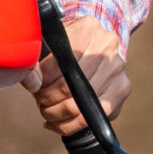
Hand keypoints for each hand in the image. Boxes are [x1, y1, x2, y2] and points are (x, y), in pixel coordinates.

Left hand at [25, 17, 129, 139]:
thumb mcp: (54, 40)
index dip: (42, 81)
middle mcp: (107, 45)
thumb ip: (39, 55)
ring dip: (57, 114)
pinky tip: (60, 123)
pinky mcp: (123, 88)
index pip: (59, 64)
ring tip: (47, 112)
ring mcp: (117, 67)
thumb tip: (29, 80)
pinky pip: (95, 116)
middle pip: (69, 86)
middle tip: (39, 101)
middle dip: (47, 100)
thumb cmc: (70, 45)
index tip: (33, 87)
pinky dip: (71, 125)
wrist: (99, 43)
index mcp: (87, 28)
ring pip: (80, 105)